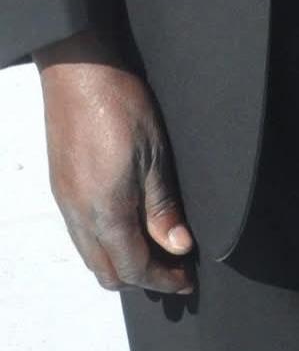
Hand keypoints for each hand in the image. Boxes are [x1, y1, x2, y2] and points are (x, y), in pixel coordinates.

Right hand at [35, 30, 194, 293]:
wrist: (78, 69)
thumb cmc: (119, 102)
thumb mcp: (155, 153)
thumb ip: (163, 206)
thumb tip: (178, 246)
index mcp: (107, 211)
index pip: (135, 268)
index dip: (163, 280)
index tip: (186, 281)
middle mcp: (80, 216)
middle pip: (109, 272)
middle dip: (143, 280)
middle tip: (174, 269)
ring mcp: (66, 203)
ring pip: (92, 257)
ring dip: (122, 264)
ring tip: (153, 250)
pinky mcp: (61, 188)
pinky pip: (81, 236)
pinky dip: (105, 245)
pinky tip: (126, 226)